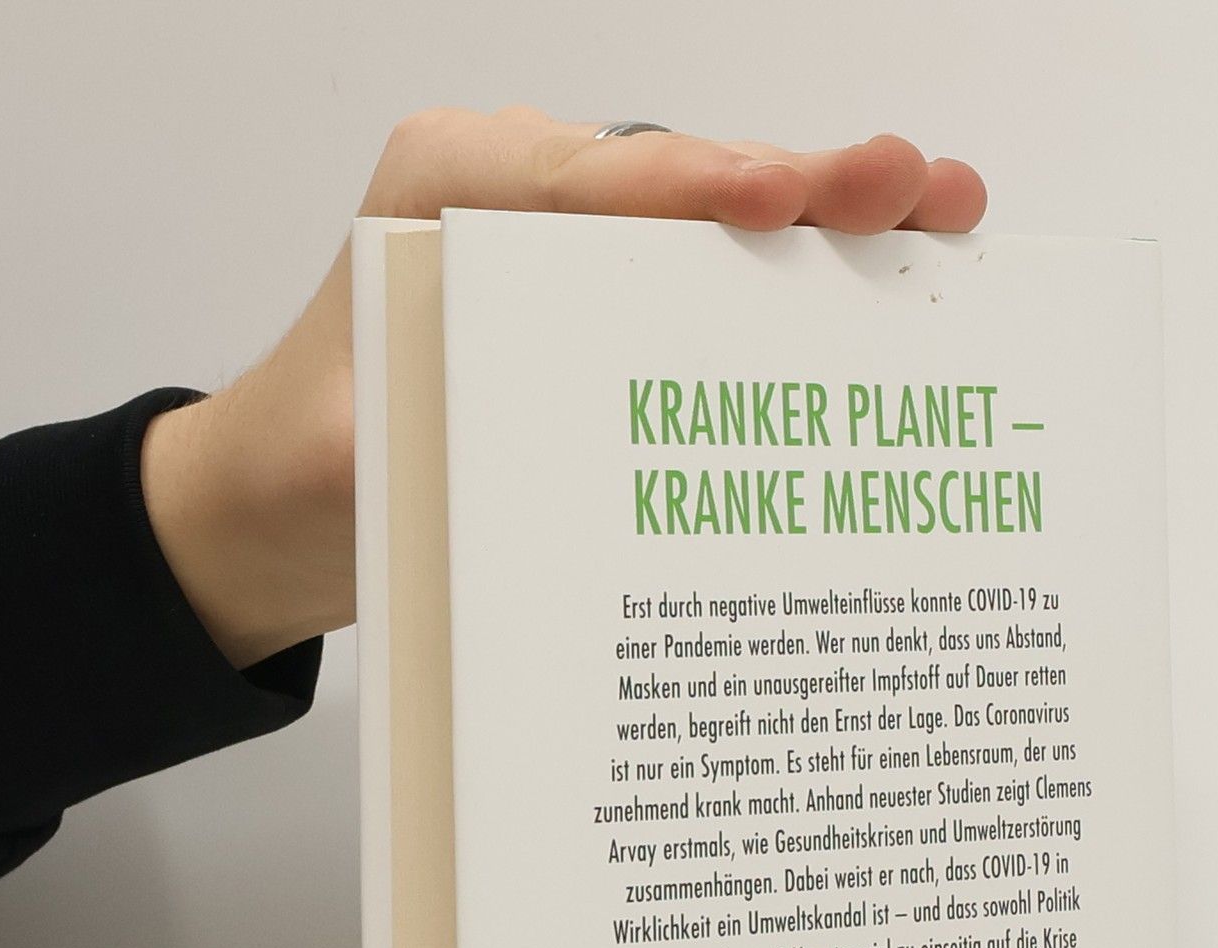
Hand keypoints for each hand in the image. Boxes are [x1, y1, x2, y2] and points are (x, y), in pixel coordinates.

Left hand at [140, 107, 989, 667]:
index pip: (597, 179)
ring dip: (826, 224)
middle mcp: (517, 193)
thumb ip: (412, 429)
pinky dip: (794, 282)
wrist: (277, 498)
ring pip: (714, 219)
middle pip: (683, 178)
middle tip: (917, 186)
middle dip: (806, 185)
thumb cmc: (306, 464)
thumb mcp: (344, 457)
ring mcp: (568, 241)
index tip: (791, 195)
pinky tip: (881, 285)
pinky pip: (706, 276)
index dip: (706, 185)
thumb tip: (500, 435)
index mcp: (447, 190)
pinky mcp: (598, 296)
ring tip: (940, 217)